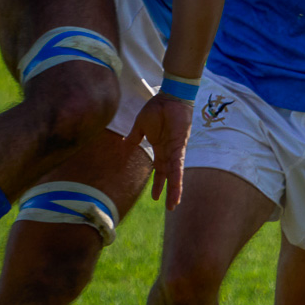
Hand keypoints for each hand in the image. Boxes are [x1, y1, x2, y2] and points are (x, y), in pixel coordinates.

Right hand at [124, 92, 194, 207]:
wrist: (169, 96)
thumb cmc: (157, 108)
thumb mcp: (141, 126)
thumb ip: (135, 137)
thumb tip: (125, 145)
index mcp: (160, 148)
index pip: (159, 170)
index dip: (158, 183)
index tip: (156, 197)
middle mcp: (169, 152)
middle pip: (169, 176)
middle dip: (170, 191)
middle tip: (170, 207)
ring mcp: (175, 149)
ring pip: (175, 173)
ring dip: (175, 188)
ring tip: (174, 203)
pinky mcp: (179, 144)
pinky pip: (178, 162)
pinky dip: (177, 174)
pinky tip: (176, 185)